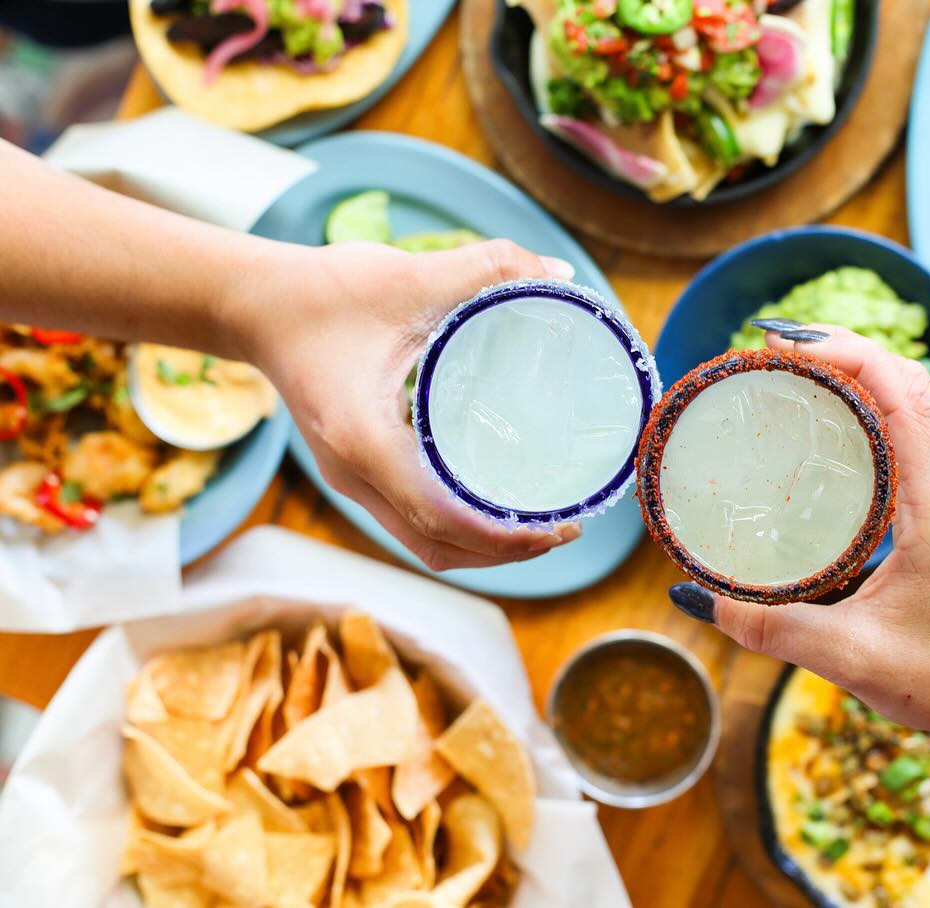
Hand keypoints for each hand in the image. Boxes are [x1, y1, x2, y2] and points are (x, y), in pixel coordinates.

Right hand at [231, 238, 582, 570]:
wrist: (254, 305)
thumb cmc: (323, 293)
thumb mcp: (408, 275)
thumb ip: (486, 267)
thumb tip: (558, 273)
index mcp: (362, 438)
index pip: (440, 517)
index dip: (504, 537)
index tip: (558, 529)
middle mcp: (353, 473)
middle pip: (439, 547)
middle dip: (507, 552)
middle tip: (566, 529)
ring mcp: (350, 479)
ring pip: (425, 543)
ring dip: (485, 549)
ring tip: (542, 526)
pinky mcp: (354, 472)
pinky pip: (413, 522)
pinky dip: (460, 530)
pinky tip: (497, 504)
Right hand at [669, 326, 929, 743]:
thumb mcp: (850, 657)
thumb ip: (772, 627)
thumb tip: (701, 596)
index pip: (903, 393)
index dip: (844, 353)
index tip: (780, 346)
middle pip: (906, 379)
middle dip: (841, 349)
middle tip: (769, 351)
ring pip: (911, 397)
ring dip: (856, 371)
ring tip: (789, 369)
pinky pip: (910, 427)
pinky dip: (868, 403)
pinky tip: (822, 418)